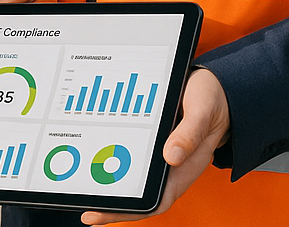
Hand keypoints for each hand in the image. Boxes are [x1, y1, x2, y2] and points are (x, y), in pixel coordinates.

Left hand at [81, 68, 229, 223]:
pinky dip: (116, 156)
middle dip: (113, 203)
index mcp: (185, 168)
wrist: (219, 89)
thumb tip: (171, 157)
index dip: (128, 211)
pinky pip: (134, 153)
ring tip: (84, 185)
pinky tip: (96, 154)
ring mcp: (161, 154)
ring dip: (111, 181)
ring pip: (134, 174)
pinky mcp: (154, 139)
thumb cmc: (212, 102)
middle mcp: (171, 166)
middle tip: (84, 208)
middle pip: (139, 192)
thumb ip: (189, 134)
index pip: (155, 200)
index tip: (100, 215)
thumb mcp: (202, 112)